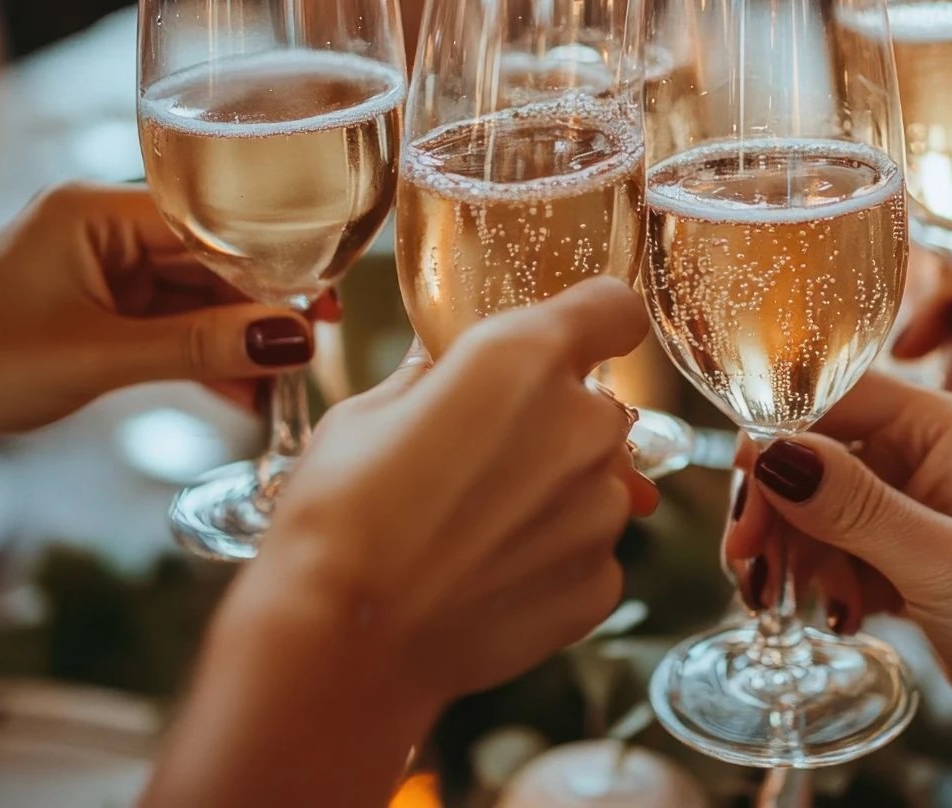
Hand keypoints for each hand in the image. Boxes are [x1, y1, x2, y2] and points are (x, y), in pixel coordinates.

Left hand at [0, 183, 325, 455]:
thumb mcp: (101, 358)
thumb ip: (203, 346)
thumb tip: (295, 339)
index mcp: (94, 208)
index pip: (213, 222)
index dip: (275, 265)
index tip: (326, 305)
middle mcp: (95, 225)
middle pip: (207, 256)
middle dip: (259, 306)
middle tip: (314, 350)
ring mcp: (89, 269)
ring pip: (188, 296)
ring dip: (230, 338)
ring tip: (281, 383)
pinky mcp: (82, 309)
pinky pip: (160, 324)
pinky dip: (195, 354)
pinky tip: (237, 390)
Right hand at [243, 277, 656, 709]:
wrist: (341, 644)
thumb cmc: (338, 516)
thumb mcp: (365, 416)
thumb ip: (429, 379)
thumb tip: (441, 366)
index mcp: (524, 359)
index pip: (612, 307)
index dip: (593, 321)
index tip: (572, 338)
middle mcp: (582, 427)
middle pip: (598, 407)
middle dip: (553, 423)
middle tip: (481, 459)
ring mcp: (600, 512)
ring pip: (597, 484)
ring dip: (553, 496)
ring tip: (472, 530)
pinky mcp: (599, 584)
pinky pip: (588, 553)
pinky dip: (550, 560)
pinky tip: (485, 577)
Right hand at [725, 371, 951, 718]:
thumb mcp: (938, 562)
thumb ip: (853, 505)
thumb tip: (771, 452)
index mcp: (939, 424)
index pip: (829, 396)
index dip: (774, 441)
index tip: (747, 508)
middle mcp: (919, 445)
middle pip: (808, 451)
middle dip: (775, 512)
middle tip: (751, 572)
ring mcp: (906, 492)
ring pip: (809, 500)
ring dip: (793, 553)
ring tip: (792, 606)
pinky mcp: (897, 537)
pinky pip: (829, 539)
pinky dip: (820, 576)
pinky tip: (840, 615)